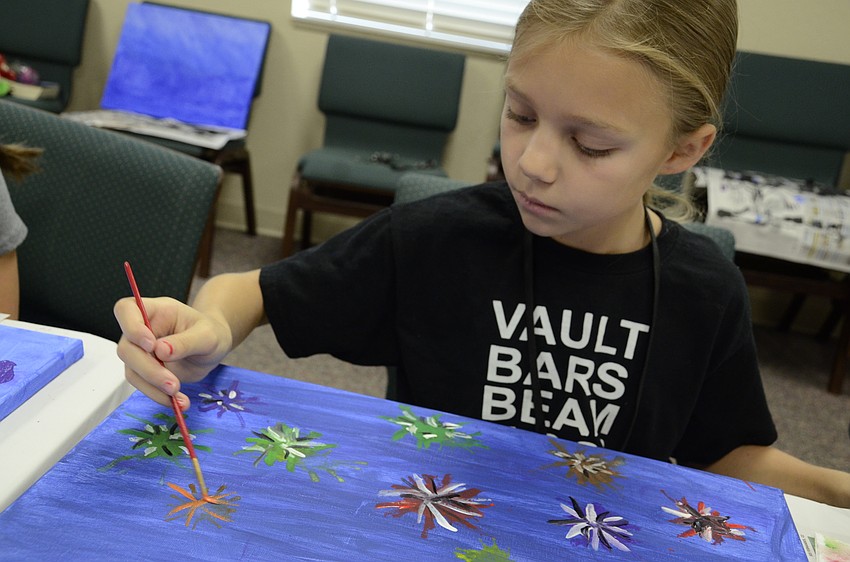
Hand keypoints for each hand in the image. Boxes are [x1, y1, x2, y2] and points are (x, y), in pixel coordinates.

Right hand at [114, 296, 232, 409]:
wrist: (214, 348)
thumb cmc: (210, 333)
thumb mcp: (207, 335)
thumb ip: (186, 341)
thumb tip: (161, 351)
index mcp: (156, 310)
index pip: (127, 309)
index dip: (131, 327)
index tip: (150, 345)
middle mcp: (142, 330)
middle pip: (127, 348)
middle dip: (148, 369)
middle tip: (172, 384)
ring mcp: (140, 352)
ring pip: (132, 371)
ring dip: (153, 387)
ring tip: (179, 398)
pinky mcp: (145, 371)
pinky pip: (143, 385)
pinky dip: (159, 396)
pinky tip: (178, 402)